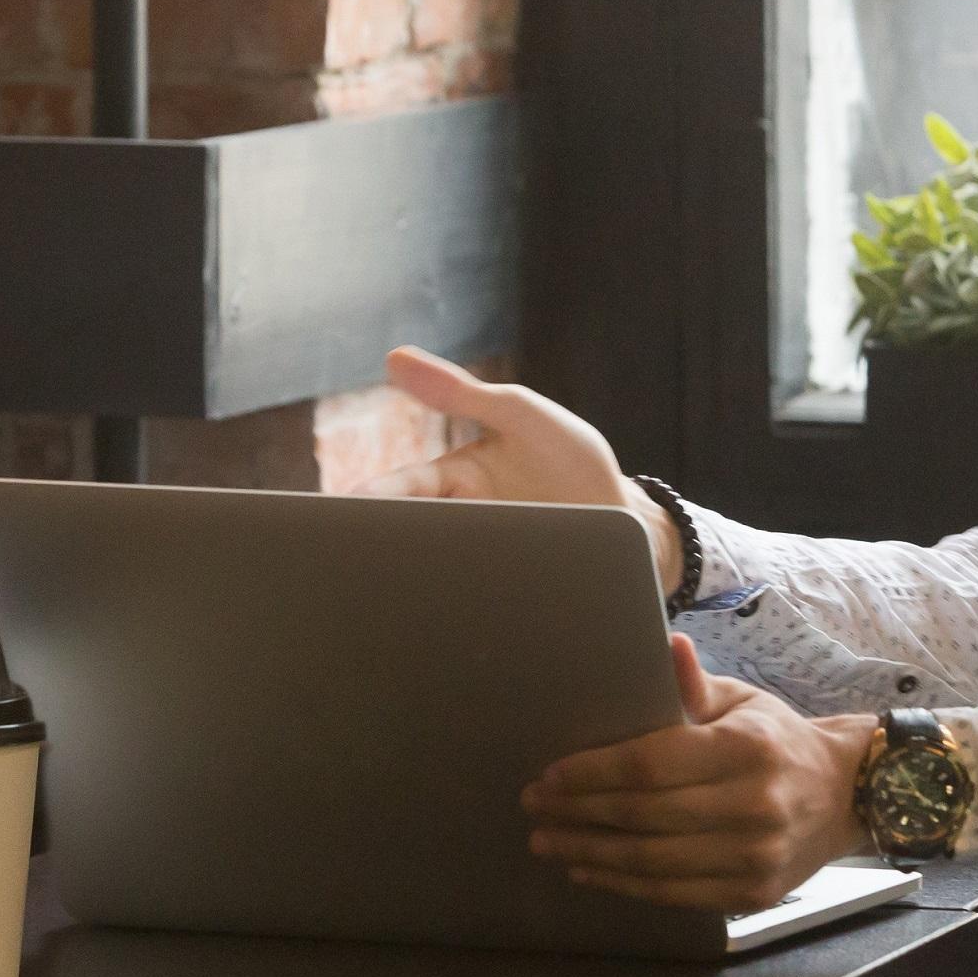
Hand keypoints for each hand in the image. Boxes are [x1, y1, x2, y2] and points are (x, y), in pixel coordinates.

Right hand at [360, 348, 682, 596]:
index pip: (403, 490)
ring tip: (390, 597)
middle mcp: (461, 524)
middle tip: (350, 559)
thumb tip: (393, 356)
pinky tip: (446, 620)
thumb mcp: (522, 414)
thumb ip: (464, 391)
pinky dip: (456, 608)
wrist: (632, 525)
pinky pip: (472, 603)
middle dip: (380, 547)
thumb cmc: (573, 461)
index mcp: (455, 481)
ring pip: (434, 571)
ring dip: (416, 580)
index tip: (346, 510)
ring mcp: (482, 560)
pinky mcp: (504, 594)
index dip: (373, 501)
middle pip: (409, 536)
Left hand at [523, 636, 875, 910]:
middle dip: (579, 813)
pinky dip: (624, 885)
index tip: (550, 775)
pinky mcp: (753, 892)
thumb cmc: (776, 740)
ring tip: (548, 842)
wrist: (847, 795)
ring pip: (653, 862)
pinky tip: (589, 870)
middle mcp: (754, 805)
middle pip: (645, 815)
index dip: (594, 773)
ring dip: (591, 853)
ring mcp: (755, 855)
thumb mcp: (743, 701)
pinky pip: (675, 893)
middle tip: (534, 808)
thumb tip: (667, 645)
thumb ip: (695, 685)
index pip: (652, 764)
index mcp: (745, 749)